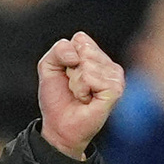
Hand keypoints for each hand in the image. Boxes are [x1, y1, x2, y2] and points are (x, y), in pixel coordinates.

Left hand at [37, 32, 124, 159]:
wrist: (59, 125)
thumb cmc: (57, 98)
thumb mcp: (48, 67)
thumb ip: (58, 50)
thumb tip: (76, 56)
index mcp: (96, 55)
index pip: (80, 39)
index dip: (65, 56)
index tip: (66, 73)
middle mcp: (108, 64)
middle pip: (83, 50)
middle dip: (70, 70)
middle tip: (73, 86)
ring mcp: (115, 76)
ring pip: (86, 65)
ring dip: (75, 83)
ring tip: (80, 94)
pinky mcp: (116, 89)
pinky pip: (90, 77)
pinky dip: (81, 90)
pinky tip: (86, 99)